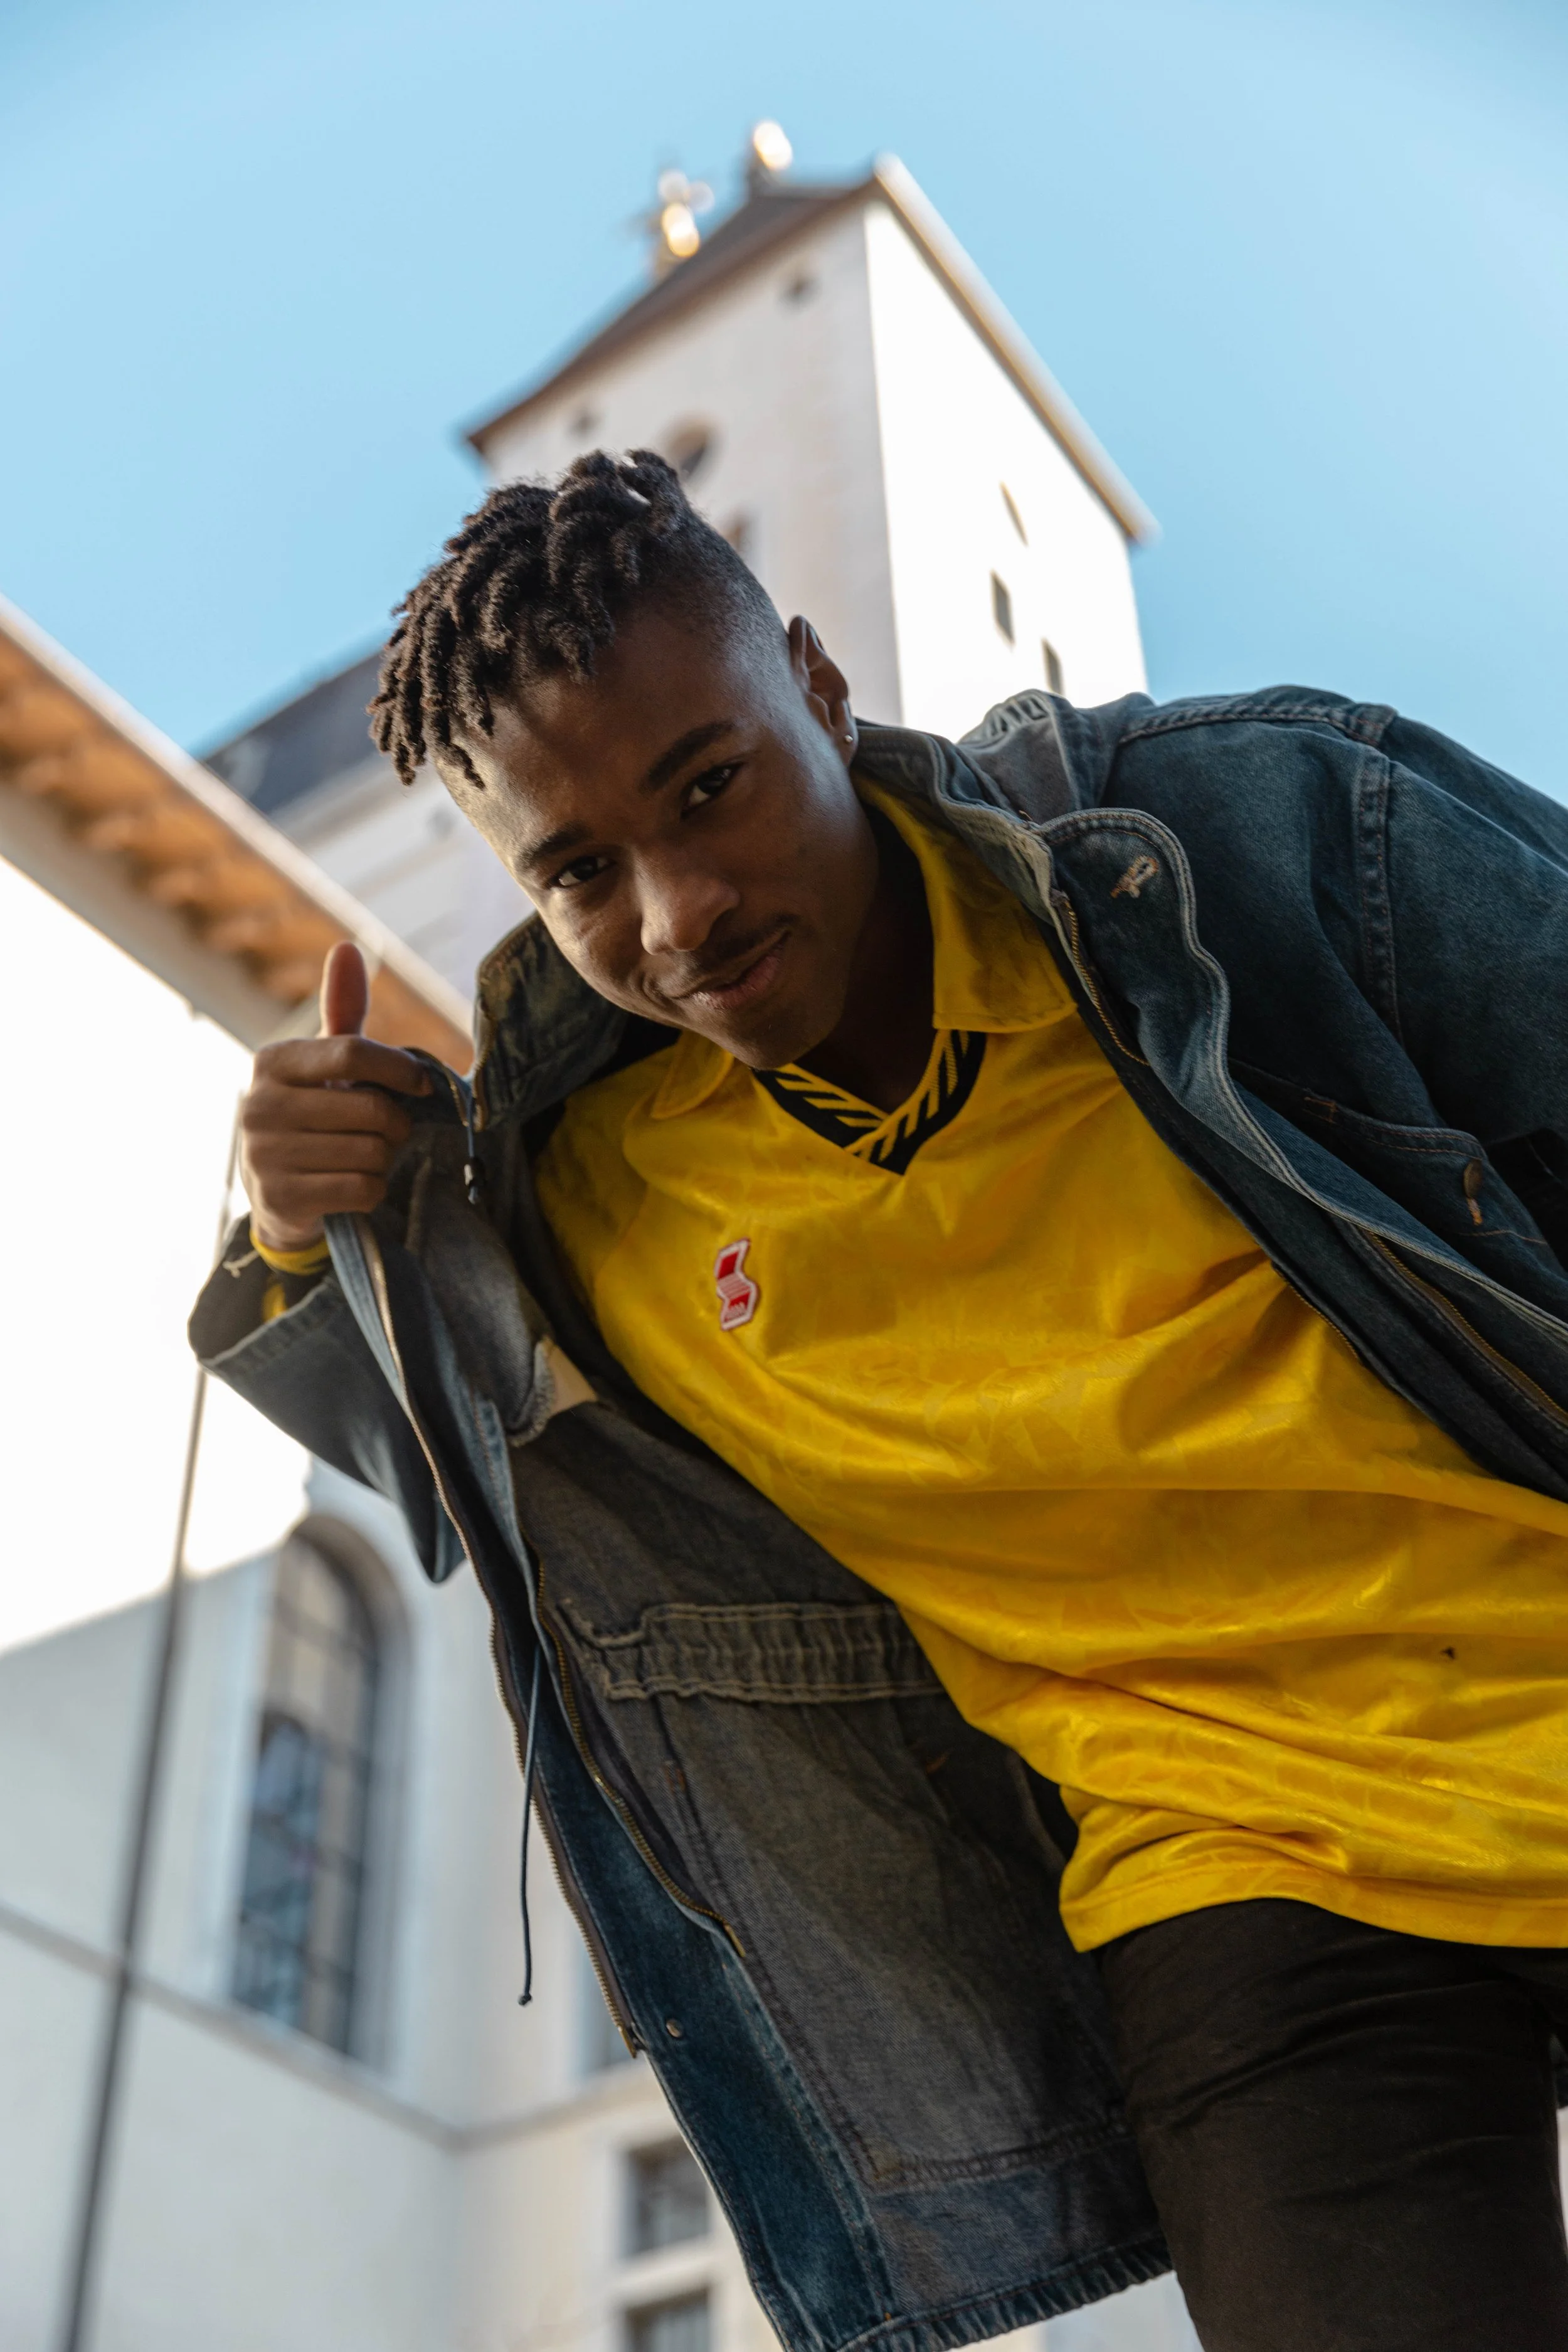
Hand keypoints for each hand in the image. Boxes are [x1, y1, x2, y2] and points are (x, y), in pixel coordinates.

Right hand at [240, 942, 432, 1252]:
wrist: (275, 1195)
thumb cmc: (312, 1116)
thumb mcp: (323, 1065)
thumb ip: (342, 1011)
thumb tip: (348, 947)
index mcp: (273, 1063)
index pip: (352, 1053)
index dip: (400, 1070)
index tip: (422, 1084)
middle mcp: (260, 1106)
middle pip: (371, 1109)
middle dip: (395, 1124)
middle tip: (388, 1130)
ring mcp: (266, 1156)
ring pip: (371, 1153)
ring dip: (383, 1158)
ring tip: (364, 1155)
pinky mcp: (282, 1199)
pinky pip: (362, 1189)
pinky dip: (372, 1189)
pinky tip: (353, 1185)